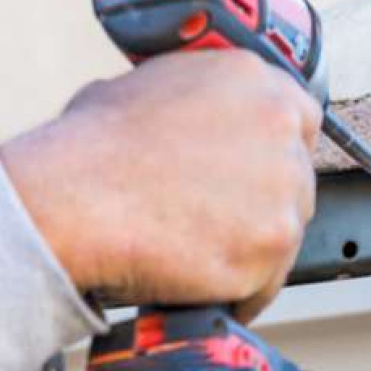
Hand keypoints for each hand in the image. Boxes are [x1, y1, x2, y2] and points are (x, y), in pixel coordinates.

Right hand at [0, 50, 320, 320]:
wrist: (72, 200)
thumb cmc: (91, 149)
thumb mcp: (147, 88)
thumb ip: (199, 102)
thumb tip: (197, 121)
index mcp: (253, 80)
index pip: (298, 120)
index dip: (273, 154)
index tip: (256, 176)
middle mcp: (280, 129)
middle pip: (296, 180)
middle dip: (263, 204)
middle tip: (217, 220)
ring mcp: (283, 191)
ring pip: (285, 232)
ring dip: (251, 247)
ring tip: (197, 252)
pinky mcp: (273, 247)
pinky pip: (267, 280)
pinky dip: (239, 290)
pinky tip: (201, 283)